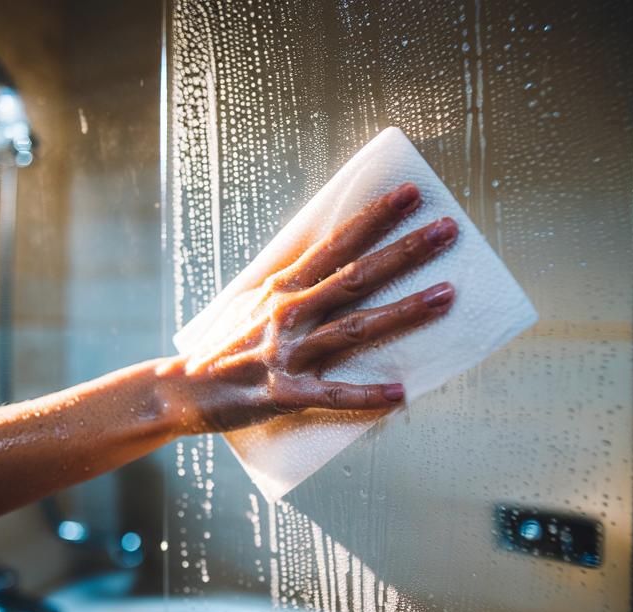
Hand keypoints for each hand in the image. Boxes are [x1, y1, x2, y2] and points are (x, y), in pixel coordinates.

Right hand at [163, 182, 458, 433]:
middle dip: (405, 251)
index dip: (374, 217)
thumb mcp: (253, 300)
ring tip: (446, 296)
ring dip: (404, 311)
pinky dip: (366, 394)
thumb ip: (294, 282)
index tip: (411, 195)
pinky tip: (400, 393)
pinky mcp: (286, 393)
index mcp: (283, 288)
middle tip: (448, 230)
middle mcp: (289, 314)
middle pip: (357, 277)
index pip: (336, 244)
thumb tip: (335, 257)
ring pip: (356, 329)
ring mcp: (289, 353)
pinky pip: (333, 394)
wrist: (185, 390)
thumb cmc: (227, 344)